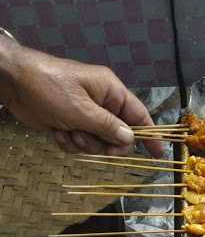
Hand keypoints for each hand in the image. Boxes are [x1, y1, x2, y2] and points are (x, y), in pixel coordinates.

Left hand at [0, 39, 162, 156]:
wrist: (14, 83)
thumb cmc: (49, 88)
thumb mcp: (81, 109)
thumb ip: (108, 127)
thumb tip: (130, 139)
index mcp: (110, 91)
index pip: (139, 115)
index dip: (150, 135)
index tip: (158, 154)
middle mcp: (102, 103)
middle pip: (118, 136)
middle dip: (103, 144)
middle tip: (90, 143)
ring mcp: (87, 114)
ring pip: (98, 143)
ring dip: (83, 143)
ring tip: (67, 131)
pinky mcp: (72, 124)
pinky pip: (81, 144)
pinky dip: (70, 142)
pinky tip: (57, 131)